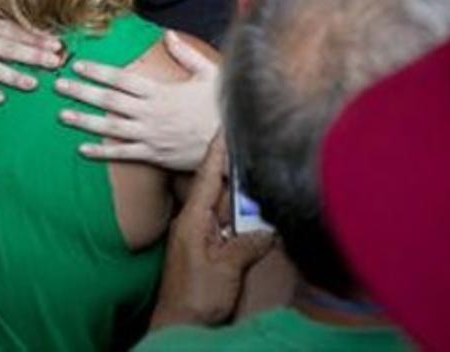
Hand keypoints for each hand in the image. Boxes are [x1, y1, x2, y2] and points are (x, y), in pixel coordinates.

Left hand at [56, 30, 219, 169]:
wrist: (236, 141)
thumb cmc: (222, 105)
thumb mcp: (208, 73)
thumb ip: (185, 54)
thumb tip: (167, 35)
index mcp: (160, 91)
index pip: (121, 78)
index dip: (97, 71)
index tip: (77, 64)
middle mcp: (150, 112)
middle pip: (109, 100)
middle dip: (82, 91)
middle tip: (58, 85)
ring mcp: (150, 135)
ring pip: (110, 127)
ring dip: (84, 120)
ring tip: (61, 115)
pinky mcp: (154, 155)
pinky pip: (123, 153)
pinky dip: (102, 152)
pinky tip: (82, 149)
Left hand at [150, 135, 274, 328]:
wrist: (180, 323)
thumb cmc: (195, 297)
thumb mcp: (225, 269)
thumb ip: (247, 244)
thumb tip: (270, 228)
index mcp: (194, 219)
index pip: (208, 175)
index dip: (218, 150)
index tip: (226, 125)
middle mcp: (196, 221)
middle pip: (220, 186)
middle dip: (236, 166)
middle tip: (253, 143)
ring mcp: (202, 235)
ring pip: (226, 206)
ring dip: (243, 193)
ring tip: (260, 172)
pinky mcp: (209, 249)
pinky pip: (228, 224)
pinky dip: (242, 216)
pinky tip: (257, 212)